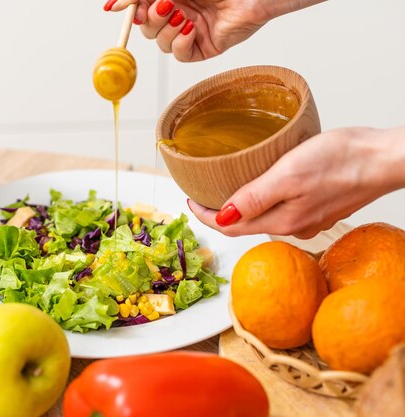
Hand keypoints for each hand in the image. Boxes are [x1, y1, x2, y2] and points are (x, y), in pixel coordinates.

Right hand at [103, 0, 324, 61]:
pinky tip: (192, 29)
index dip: (130, 11)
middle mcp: (179, 14)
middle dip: (151, 19)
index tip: (119, 8)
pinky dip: (181, 43)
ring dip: (168, 30)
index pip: (141, 9)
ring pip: (162, 44)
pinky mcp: (203, 48)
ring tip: (184, 15)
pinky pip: (181, 55)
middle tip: (164, 6)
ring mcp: (190, 32)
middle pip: (147, 29)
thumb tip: (115, 5)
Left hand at [187, 127, 404, 237]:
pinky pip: (283, 208)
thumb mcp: (289, 175)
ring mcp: (309, 217)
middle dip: (220, 212)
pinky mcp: (320, 206)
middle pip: (245, 224)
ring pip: (264, 216)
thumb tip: (221, 218)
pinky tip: (264, 185)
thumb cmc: (342, 161)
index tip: (189, 200)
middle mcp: (294, 225)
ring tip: (227, 187)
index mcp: (282, 220)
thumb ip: (255, 198)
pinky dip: (265, 200)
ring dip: (242, 206)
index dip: (205, 216)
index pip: (230, 226)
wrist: (385, 158)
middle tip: (202, 194)